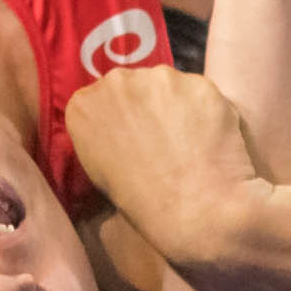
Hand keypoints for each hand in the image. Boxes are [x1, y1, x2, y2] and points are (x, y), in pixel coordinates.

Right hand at [68, 64, 267, 276]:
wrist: (196, 212)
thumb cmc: (142, 207)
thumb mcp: (99, 175)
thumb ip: (100, 141)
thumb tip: (119, 137)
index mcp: (82, 107)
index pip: (97, 101)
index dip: (117, 121)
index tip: (130, 141)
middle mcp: (117, 82)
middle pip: (131, 87)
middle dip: (144, 108)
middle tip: (160, 143)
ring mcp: (160, 78)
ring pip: (167, 87)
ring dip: (175, 108)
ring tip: (187, 146)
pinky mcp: (199, 83)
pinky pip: (199, 95)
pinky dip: (204, 113)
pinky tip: (208, 142)